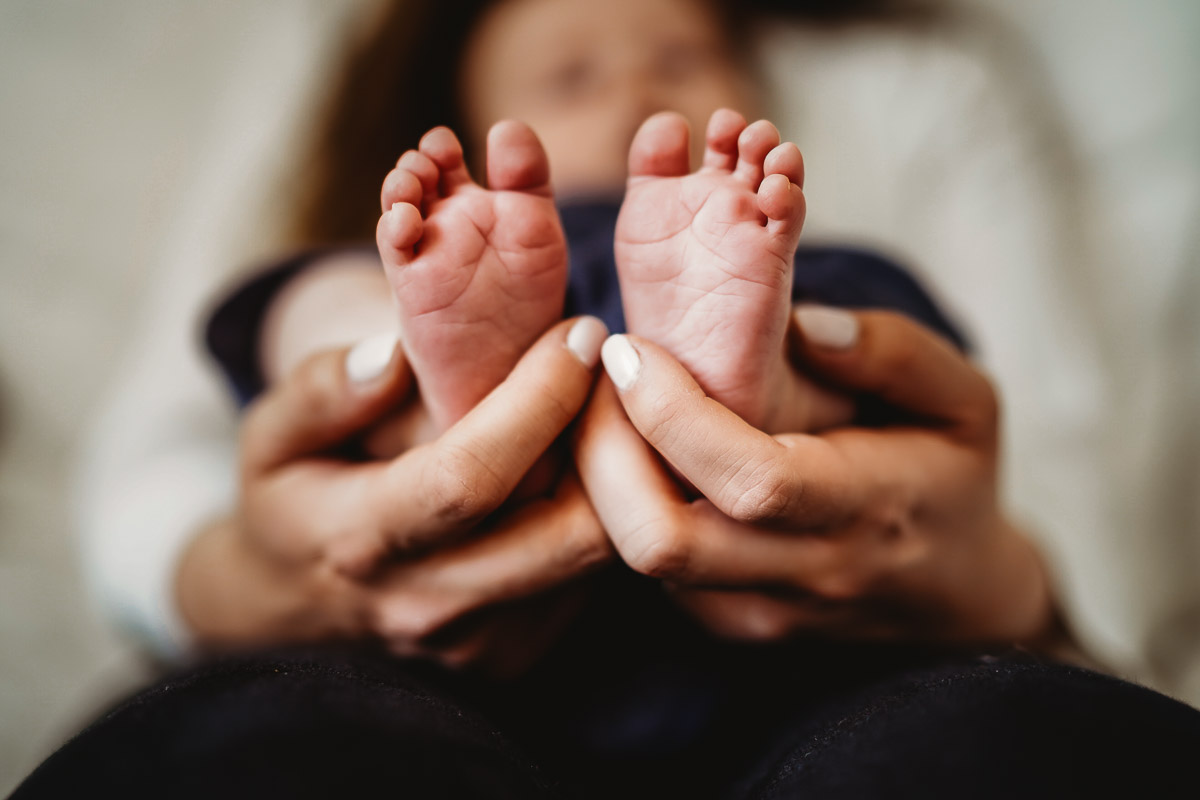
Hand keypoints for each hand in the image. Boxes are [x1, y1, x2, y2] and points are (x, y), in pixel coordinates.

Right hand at [177, 317, 613, 675]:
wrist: (292, 605)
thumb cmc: (291, 497)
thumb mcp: (272, 434)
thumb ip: (322, 390)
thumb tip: (394, 355)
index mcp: (360, 542)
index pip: (471, 477)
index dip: (538, 401)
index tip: (578, 334)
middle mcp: (428, 605)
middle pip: (565, 529)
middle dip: (603, 436)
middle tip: (609, 361)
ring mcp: (479, 641)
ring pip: (591, 554)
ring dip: (612, 472)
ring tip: (598, 401)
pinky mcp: (517, 651)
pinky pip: (588, 576)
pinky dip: (598, 510)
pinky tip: (578, 457)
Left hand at [574, 307, 1054, 644]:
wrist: (957, 596)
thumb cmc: (954, 475)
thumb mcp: (965, 398)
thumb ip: (893, 353)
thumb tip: (800, 323)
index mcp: (868, 508)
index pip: (752, 480)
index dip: (673, 415)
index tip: (629, 350)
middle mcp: (807, 573)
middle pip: (663, 540)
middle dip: (603, 452)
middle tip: (595, 376)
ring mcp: (761, 611)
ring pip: (641, 558)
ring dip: (601, 476)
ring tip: (608, 403)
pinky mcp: (728, 624)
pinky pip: (651, 567)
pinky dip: (622, 506)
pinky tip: (636, 450)